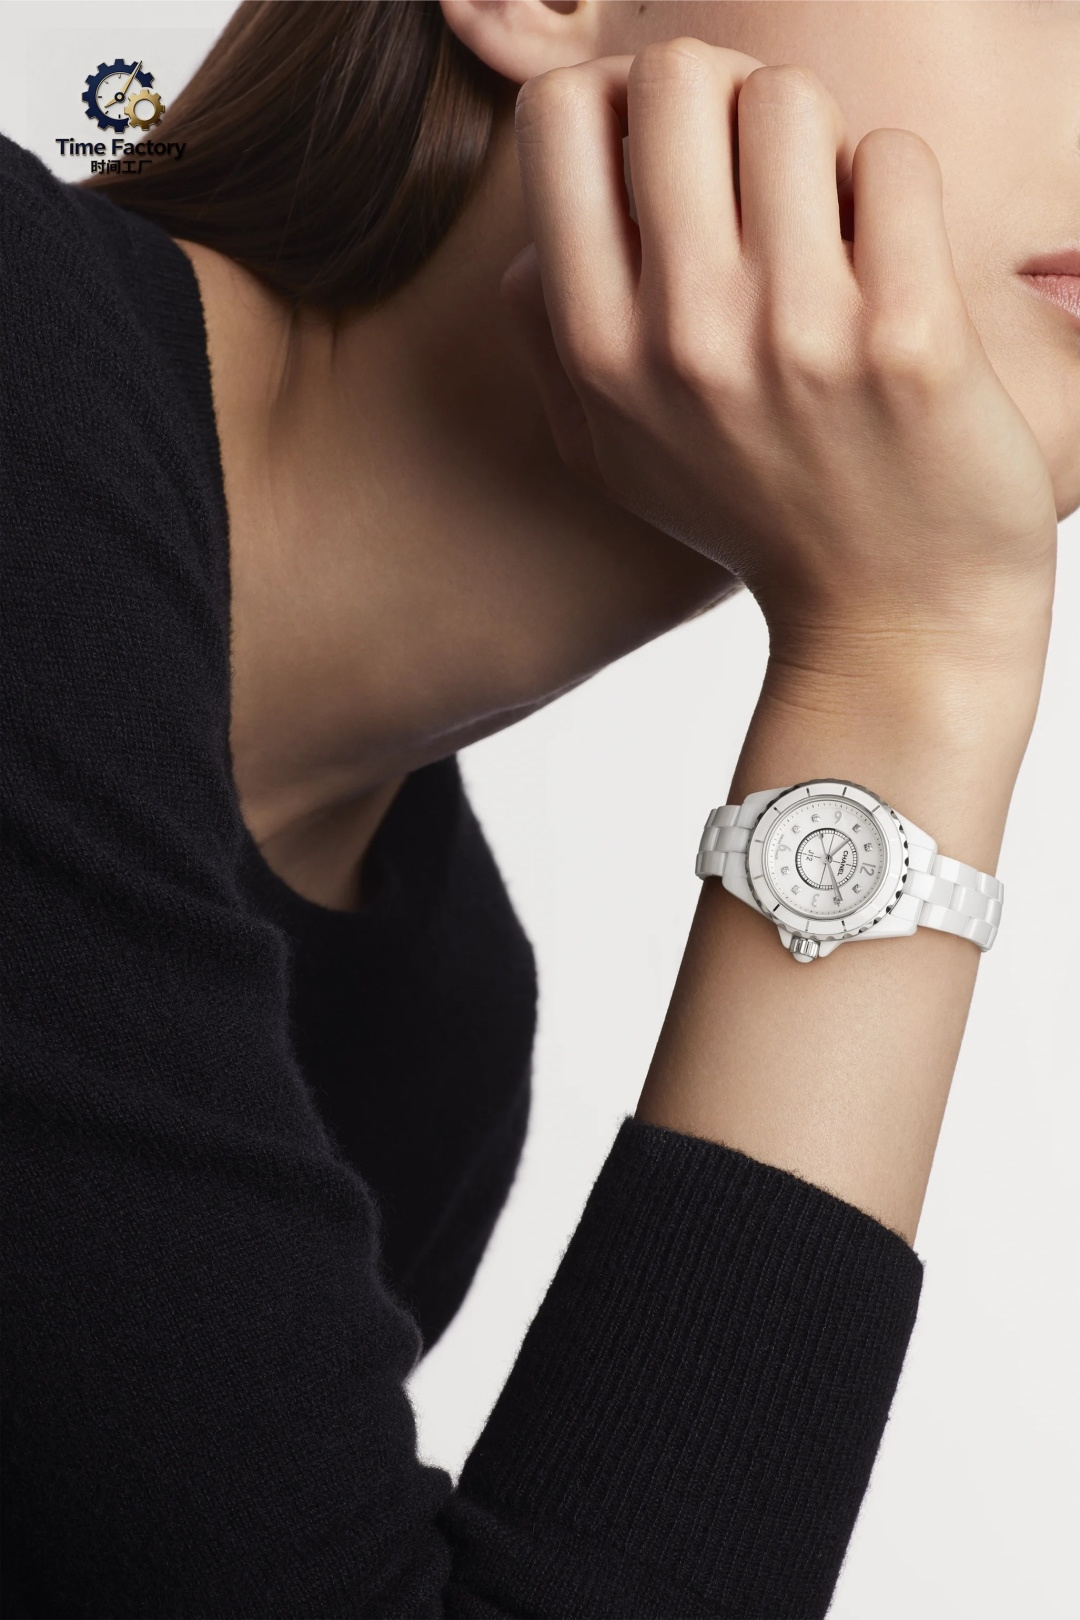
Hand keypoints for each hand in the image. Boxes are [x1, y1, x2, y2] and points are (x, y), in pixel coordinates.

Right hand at [503, 41, 1056, 673]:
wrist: (891, 618)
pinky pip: (892, 161)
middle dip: (725, 99)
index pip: (561, 115)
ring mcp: (795, 336)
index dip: (618, 102)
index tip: (670, 151)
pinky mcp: (906, 337)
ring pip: (789, 100)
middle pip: (675, 75)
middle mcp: (683, 337)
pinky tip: (892, 262)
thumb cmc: (756, 519)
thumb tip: (534, 244)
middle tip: (762, 167)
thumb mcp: (612, 457)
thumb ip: (550, 346)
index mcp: (600, 353)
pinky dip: (895, 192)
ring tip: (830, 223)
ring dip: (818, 143)